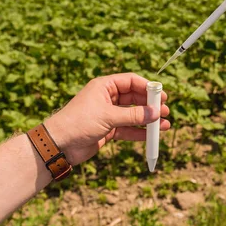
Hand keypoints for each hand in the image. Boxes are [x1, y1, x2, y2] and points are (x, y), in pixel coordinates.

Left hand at [43, 73, 169, 164]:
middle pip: (134, 98)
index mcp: (104, 86)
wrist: (59, 144)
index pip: (130, 81)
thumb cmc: (78, 122)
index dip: (147, 87)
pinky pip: (128, 129)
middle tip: (165, 111)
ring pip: (133, 115)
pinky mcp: (108, 130)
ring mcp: (108, 114)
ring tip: (164, 124)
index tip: (161, 95)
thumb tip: (155, 113)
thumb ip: (133, 115)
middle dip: (150, 105)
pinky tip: (152, 135)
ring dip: (147, 120)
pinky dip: (139, 132)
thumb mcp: (108, 116)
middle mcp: (107, 98)